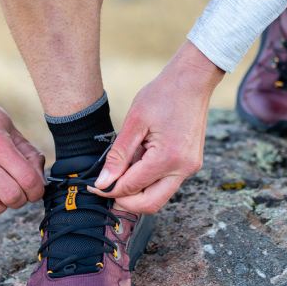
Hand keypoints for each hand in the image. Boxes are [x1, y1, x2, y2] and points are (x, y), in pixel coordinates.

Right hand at [0, 90, 45, 214]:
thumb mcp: (9, 127)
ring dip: (0, 207)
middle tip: (21, 193)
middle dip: (22, 199)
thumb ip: (28, 153)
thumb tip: (40, 181)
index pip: (27, 179)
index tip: (36, 189)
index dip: (37, 190)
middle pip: (9, 195)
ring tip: (2, 198)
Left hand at [91, 41, 223, 213]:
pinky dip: (150, 181)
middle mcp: (183, 169)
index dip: (109, 190)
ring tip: (123, 169)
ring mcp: (190, 168)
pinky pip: (167, 183)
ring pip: (159, 196)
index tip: (94, 187)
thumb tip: (103, 183)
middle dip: (125, 201)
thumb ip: (118, 156)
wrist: (192, 81)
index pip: (132, 188)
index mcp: (168, 158)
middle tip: (107, 188)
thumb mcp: (134, 123)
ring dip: (138, 191)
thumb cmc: (163, 95)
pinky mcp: (191, 164)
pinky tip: (139, 162)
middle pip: (150, 204)